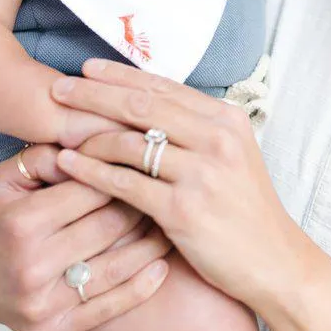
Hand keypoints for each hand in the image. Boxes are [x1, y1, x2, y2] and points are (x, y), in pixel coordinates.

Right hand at [0, 145, 172, 330]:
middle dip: (142, 205)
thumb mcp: (7, 179)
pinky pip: (110, 306)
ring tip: (172, 223)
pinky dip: (142, 286)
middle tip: (166, 191)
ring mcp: (41, 303)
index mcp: (21, 223)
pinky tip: (162, 265)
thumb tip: (87, 147)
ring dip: (152, 243)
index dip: (123, 174)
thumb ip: (45, 157)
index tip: (147, 164)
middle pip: (109, 227)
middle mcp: (31, 265)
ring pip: (118, 266)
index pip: (91, 191)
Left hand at [50, 59, 307, 307]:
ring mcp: (201, 174)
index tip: (87, 69)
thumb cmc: (246, 210)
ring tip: (57, 130)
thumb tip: (149, 104)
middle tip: (58, 89)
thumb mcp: (233, 157)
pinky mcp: (182, 209)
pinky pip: (124, 183)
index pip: (164, 87)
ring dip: (87, 134)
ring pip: (128, 142)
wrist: (273, 261)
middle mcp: (216, 139)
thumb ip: (197, 130)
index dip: (121, 75)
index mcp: (227, 120)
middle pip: (141, 106)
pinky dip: (90, 171)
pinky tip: (68, 164)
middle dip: (94, 94)